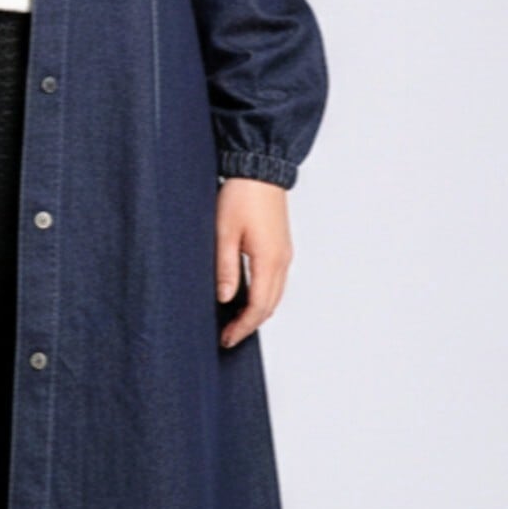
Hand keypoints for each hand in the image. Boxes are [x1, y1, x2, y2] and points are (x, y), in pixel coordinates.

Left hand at [214, 177, 292, 349]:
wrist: (260, 169)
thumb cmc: (240, 195)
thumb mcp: (223, 232)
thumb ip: (225, 267)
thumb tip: (225, 298)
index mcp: (269, 260)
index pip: (258, 307)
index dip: (243, 327)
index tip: (227, 339)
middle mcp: (281, 260)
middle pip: (270, 305)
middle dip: (250, 324)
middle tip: (228, 336)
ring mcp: (284, 253)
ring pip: (275, 294)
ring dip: (258, 311)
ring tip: (235, 321)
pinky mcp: (281, 246)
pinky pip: (276, 281)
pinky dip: (263, 296)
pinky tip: (247, 296)